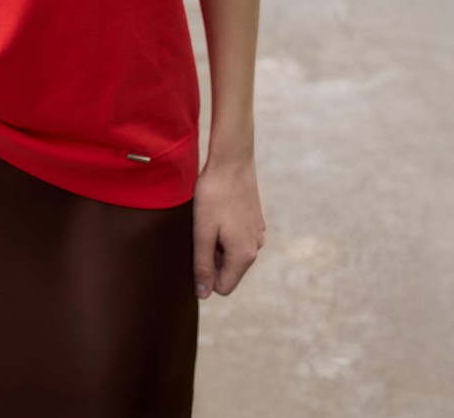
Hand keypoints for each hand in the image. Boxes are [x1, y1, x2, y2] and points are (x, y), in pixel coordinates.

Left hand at [192, 154, 265, 298]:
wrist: (232, 160)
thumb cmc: (214, 195)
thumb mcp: (202, 232)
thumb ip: (203, 265)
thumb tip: (204, 294)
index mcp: (243, 256)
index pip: (222, 287)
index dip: (205, 276)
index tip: (195, 251)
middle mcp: (255, 247)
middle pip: (228, 270)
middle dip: (212, 258)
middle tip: (199, 232)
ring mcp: (258, 233)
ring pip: (232, 253)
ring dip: (218, 243)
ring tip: (208, 219)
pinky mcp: (255, 219)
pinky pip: (238, 237)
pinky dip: (226, 230)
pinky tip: (218, 211)